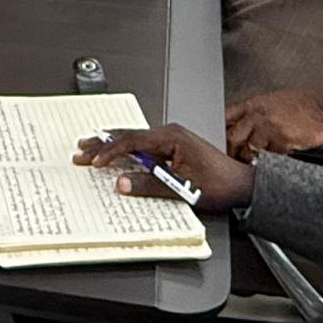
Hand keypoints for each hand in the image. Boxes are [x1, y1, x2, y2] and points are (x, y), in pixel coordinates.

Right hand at [76, 124, 255, 211]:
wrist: (241, 185)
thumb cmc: (220, 184)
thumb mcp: (183, 189)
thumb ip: (150, 185)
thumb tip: (122, 183)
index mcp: (173, 137)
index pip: (133, 140)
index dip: (111, 151)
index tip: (95, 162)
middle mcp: (170, 134)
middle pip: (129, 136)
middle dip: (103, 144)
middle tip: (81, 151)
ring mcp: (171, 139)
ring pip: (133, 139)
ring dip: (111, 146)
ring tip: (89, 148)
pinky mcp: (171, 148)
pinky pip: (142, 146)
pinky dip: (124, 150)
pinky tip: (114, 153)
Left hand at [226, 89, 322, 159]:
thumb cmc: (304, 103)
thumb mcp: (274, 101)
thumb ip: (257, 114)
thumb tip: (243, 127)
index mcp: (254, 104)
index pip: (226, 116)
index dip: (220, 130)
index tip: (218, 140)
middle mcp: (258, 116)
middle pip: (232, 137)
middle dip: (232, 150)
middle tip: (235, 158)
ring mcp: (269, 129)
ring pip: (250, 151)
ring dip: (252, 159)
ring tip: (255, 162)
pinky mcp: (283, 142)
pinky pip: (271, 157)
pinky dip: (271, 162)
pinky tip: (274, 161)